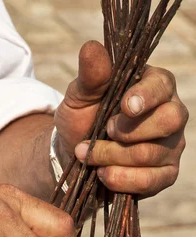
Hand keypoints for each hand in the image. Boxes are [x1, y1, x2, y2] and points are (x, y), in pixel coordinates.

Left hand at [55, 40, 187, 196]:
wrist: (74, 158)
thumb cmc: (82, 120)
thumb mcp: (79, 97)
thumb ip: (90, 76)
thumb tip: (91, 47)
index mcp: (154, 86)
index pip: (162, 86)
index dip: (145, 97)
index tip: (123, 107)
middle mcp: (171, 114)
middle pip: (170, 120)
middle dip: (129, 132)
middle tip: (103, 132)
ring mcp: (171, 146)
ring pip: (152, 153)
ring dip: (113, 157)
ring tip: (88, 156)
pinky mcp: (164, 175)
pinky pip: (151, 180)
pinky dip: (122, 179)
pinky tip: (103, 175)